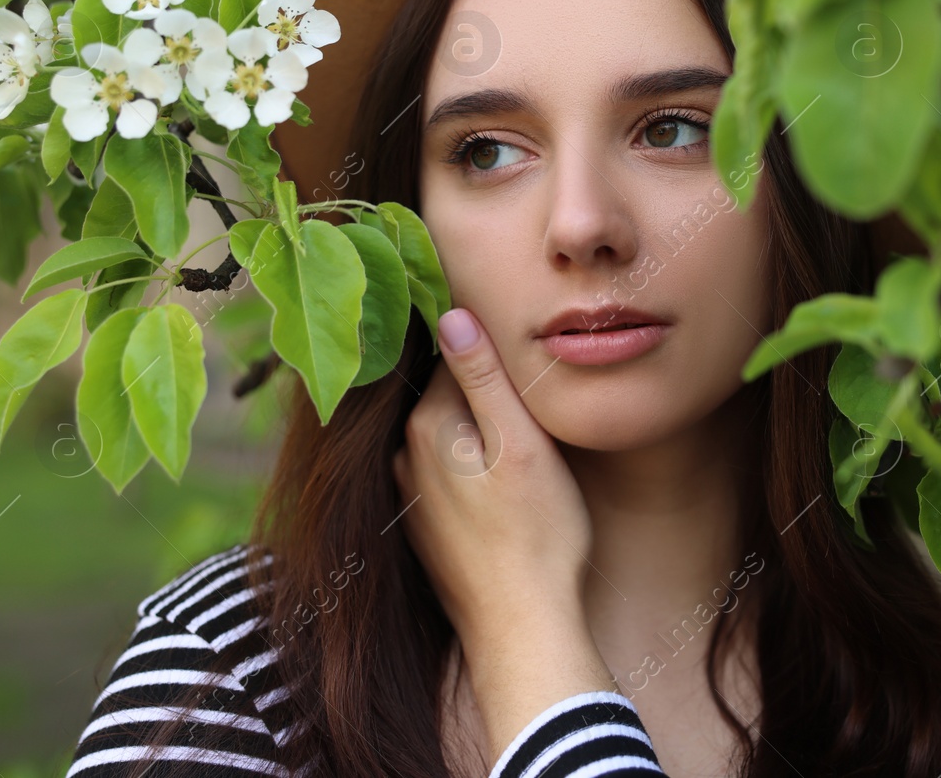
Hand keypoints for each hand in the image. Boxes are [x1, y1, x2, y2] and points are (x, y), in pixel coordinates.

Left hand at [392, 306, 592, 643]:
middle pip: (442, 393)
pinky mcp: (425, 526)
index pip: (450, 354)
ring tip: (516, 431)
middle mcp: (405, 456)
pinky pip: (443, 471)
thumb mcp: (521, 443)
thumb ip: (483, 378)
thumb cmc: (536, 533)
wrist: (521, 626)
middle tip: (525, 386)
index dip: (487, 343)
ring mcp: (411, 494)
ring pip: (443, 434)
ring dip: (472, 425)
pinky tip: (499, 479)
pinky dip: (467, 462)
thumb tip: (451, 314)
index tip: (518, 341)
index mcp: (427, 426)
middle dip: (478, 383)